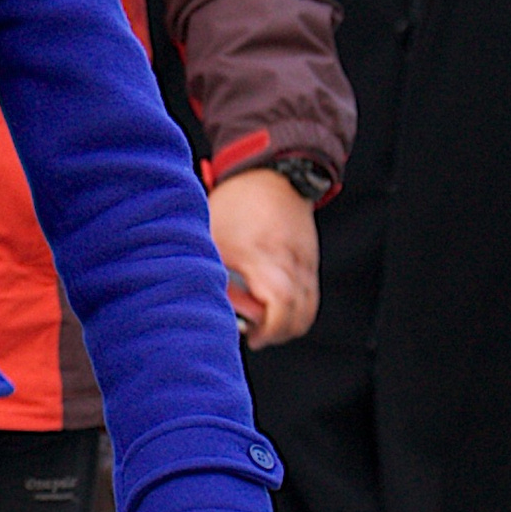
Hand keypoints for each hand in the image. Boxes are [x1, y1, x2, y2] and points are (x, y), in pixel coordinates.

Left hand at [205, 168, 319, 347]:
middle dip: (278, 333)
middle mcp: (292, 263)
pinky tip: (273, 308)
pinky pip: (311, 296)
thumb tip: (199, 297)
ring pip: (309, 308)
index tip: (250, 337)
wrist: (273, 173)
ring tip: (262, 324)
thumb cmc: (238, 201)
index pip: (281, 303)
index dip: (269, 329)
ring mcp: (306, 263)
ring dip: (288, 325)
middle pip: (300, 315)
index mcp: (264, 256)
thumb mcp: (212, 231)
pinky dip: (297, 310)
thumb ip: (206, 265)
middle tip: (253, 334)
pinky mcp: (310, 261)